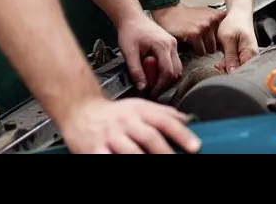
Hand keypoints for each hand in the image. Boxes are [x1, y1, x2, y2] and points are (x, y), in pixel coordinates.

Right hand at [56, 97, 201, 153]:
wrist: (80, 111)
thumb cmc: (114, 114)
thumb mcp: (139, 107)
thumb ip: (163, 114)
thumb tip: (187, 121)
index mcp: (139, 111)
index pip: (164, 120)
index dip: (181, 133)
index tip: (195, 147)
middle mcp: (125, 122)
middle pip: (149, 137)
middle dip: (165, 152)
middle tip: (177, 161)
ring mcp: (110, 137)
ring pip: (130, 151)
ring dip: (144, 160)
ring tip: (160, 167)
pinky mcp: (94, 150)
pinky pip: (108, 159)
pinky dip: (117, 162)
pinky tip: (128, 166)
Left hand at [116, 14, 181, 95]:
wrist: (131, 18)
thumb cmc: (129, 31)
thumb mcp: (128, 52)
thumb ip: (135, 71)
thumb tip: (142, 87)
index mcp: (162, 45)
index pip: (168, 72)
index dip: (160, 85)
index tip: (151, 91)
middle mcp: (172, 44)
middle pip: (175, 72)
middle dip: (164, 83)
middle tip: (151, 88)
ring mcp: (173, 44)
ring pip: (177, 68)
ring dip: (166, 77)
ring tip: (152, 80)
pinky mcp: (171, 45)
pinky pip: (174, 62)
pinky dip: (167, 70)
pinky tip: (155, 71)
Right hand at [152, 3, 226, 56]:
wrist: (170, 13)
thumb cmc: (189, 17)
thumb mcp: (206, 15)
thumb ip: (217, 25)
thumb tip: (227, 43)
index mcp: (218, 15)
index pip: (227, 35)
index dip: (220, 40)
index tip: (213, 39)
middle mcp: (213, 19)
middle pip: (219, 44)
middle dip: (210, 45)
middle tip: (201, 40)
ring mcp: (204, 26)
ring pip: (210, 49)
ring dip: (203, 48)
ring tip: (196, 41)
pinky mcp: (195, 34)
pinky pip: (201, 51)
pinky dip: (195, 50)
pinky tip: (190, 42)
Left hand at [215, 10, 259, 72]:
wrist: (239, 13)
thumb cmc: (235, 22)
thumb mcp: (228, 39)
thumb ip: (230, 57)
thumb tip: (231, 72)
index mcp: (250, 53)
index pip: (242, 71)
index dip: (230, 73)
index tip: (221, 69)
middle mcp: (252, 56)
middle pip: (240, 70)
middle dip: (227, 69)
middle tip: (218, 64)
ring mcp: (248, 55)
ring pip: (237, 67)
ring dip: (227, 65)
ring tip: (220, 59)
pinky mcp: (244, 54)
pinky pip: (236, 62)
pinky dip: (228, 61)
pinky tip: (223, 58)